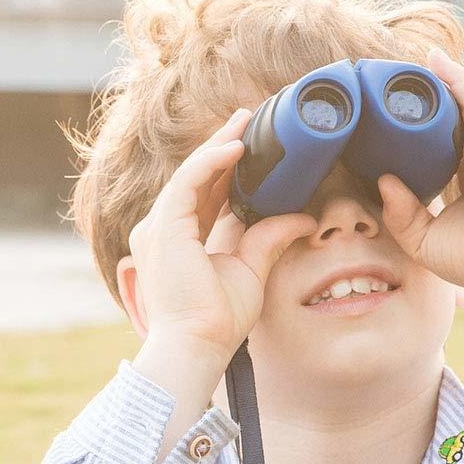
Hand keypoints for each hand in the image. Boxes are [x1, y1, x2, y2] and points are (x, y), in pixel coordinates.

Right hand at [126, 108, 317, 360]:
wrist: (197, 345)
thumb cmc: (218, 319)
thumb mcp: (252, 269)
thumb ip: (271, 239)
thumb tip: (306, 219)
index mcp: (180, 239)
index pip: (205, 193)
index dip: (228, 169)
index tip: (251, 147)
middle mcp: (163, 230)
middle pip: (196, 178)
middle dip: (222, 146)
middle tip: (247, 118)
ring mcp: (158, 228)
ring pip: (191, 173)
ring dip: (218, 145)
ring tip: (244, 122)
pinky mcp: (163, 229)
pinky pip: (188, 183)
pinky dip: (210, 162)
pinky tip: (234, 147)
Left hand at [376, 46, 463, 300]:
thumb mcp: (425, 240)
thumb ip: (402, 214)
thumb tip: (384, 181)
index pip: (443, 145)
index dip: (422, 129)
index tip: (393, 116)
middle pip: (454, 118)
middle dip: (432, 97)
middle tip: (396, 79)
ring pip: (463, 103)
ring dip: (440, 79)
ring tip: (411, 61)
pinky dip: (454, 78)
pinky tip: (434, 61)